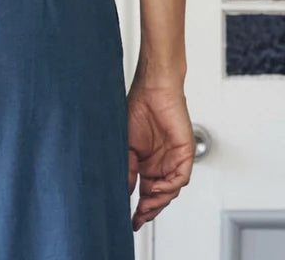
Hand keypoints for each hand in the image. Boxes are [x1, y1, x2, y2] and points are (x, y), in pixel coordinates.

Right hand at [127, 75, 195, 231]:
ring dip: (158, 201)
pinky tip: (157, 189)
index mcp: (147, 163)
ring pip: (170, 190)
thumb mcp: (127, 144)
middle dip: (149, 210)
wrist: (153, 89)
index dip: (140, 208)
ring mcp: (174, 160)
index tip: (130, 221)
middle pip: (159, 196)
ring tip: (145, 207)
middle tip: (138, 219)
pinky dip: (169, 187)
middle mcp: (161, 164)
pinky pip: (180, 178)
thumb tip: (125, 192)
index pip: (146, 192)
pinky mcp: (185, 154)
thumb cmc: (138, 108)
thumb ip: (128, 169)